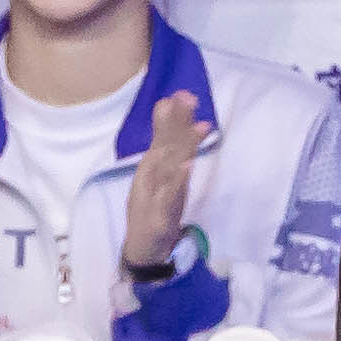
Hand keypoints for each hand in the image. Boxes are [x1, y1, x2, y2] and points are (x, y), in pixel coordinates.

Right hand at [117, 88, 211, 275]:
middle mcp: (150, 176)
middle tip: (190, 99)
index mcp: (151, 167)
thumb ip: (163, 144)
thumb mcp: (158, 175)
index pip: (162, 137)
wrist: (142, 247)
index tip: (184, 94)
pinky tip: (188, 167)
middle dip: (177, 122)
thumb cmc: (152, 206)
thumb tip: (168, 110)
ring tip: (198, 128)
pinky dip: (177, 181)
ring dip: (181, 147)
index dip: (172, 116)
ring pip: (168, 168)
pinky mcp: (159, 216)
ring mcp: (153, 195)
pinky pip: (168, 197)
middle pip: (165, 146)